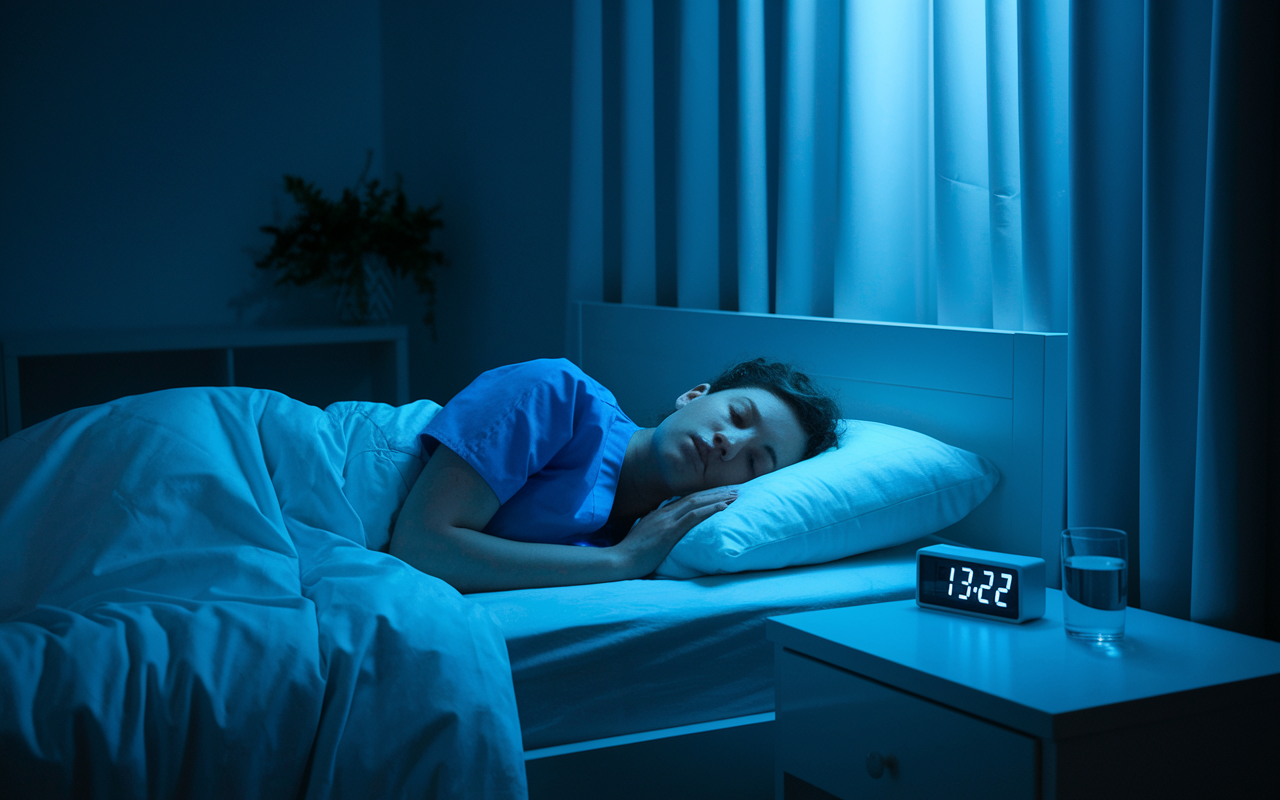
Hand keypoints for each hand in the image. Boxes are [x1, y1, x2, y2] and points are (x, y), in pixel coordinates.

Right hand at [613, 486, 738, 578]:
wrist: (620, 560)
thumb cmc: (631, 554)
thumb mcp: (644, 536)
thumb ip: (655, 529)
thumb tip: (664, 529)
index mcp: (659, 513)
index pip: (687, 499)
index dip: (705, 495)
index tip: (721, 493)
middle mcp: (664, 512)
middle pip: (695, 497)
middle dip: (717, 492)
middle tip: (735, 489)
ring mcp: (667, 520)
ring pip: (697, 502)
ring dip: (719, 498)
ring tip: (736, 495)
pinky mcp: (669, 531)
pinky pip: (694, 516)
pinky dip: (710, 509)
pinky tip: (724, 507)